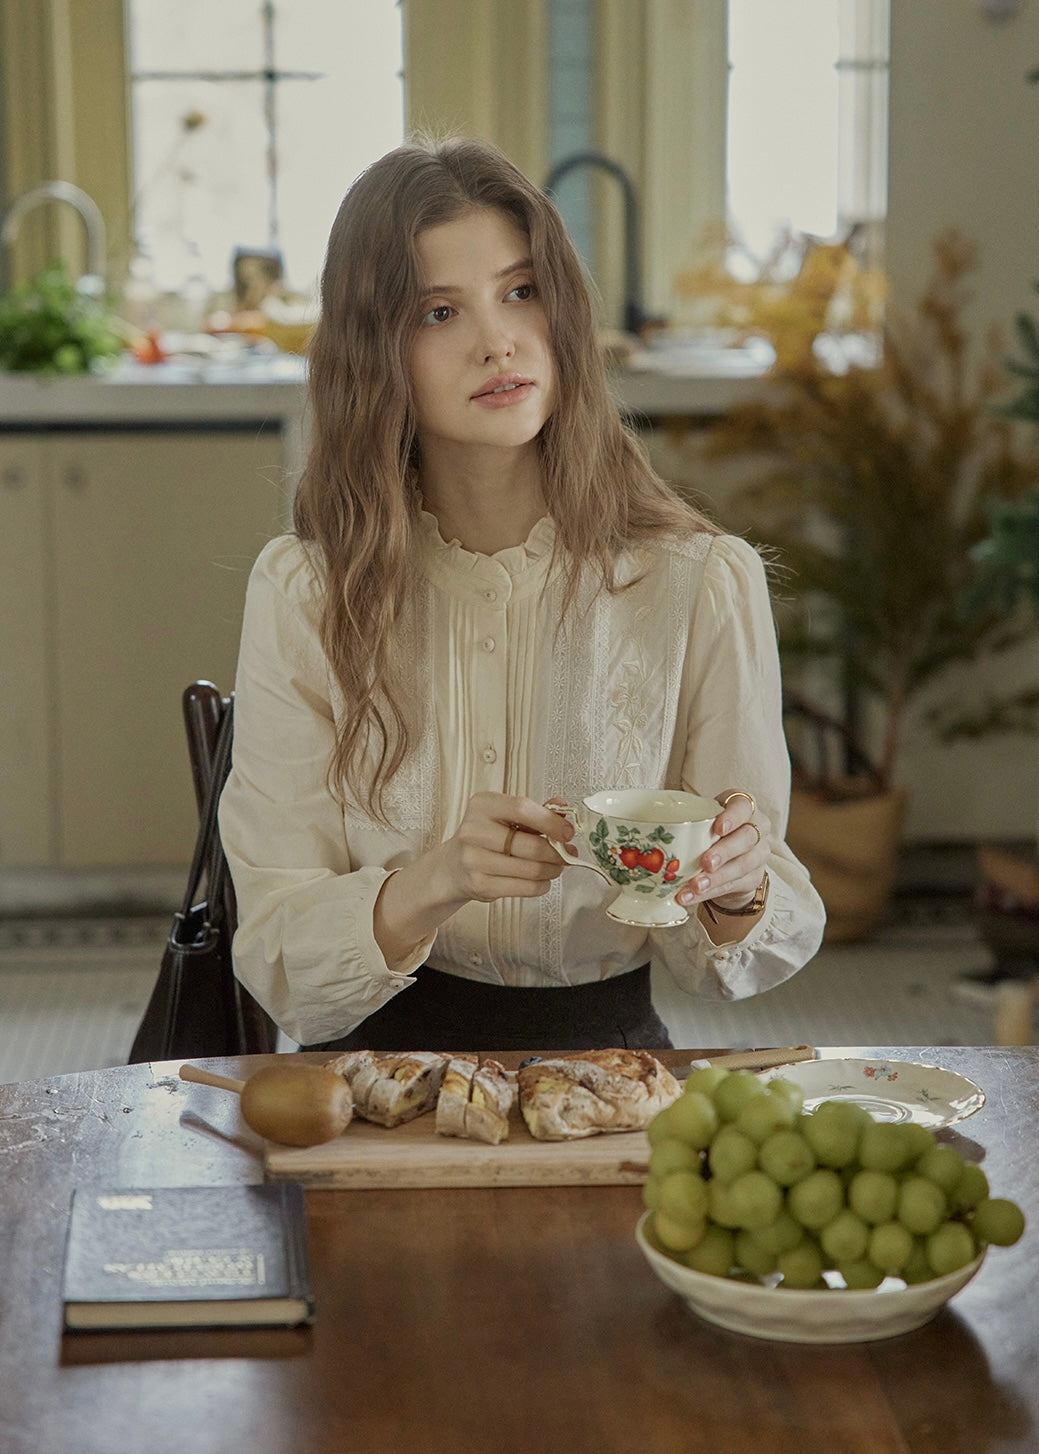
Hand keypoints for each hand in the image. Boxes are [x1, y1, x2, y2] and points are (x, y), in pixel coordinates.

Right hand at [428, 792, 573, 904]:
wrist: (453, 866)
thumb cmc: (485, 837)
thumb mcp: (505, 815)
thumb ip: (535, 810)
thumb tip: (562, 806)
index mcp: (482, 805)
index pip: (523, 809)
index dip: (551, 822)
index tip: (568, 832)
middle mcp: (474, 831)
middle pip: (531, 846)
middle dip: (557, 853)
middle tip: (566, 854)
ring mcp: (474, 860)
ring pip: (531, 869)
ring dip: (551, 870)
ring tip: (555, 866)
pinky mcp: (480, 885)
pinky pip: (524, 888)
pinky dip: (541, 885)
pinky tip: (541, 879)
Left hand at [675, 788, 768, 912]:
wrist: (729, 859)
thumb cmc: (709, 832)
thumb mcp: (702, 820)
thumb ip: (685, 820)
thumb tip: (642, 828)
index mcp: (744, 808)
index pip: (744, 806)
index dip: (733, 816)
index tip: (717, 827)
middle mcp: (756, 829)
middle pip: (746, 838)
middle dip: (724, 851)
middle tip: (705, 862)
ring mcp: (758, 855)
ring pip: (741, 866)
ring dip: (715, 878)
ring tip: (694, 886)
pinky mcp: (753, 878)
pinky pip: (733, 886)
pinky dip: (710, 893)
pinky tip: (692, 896)